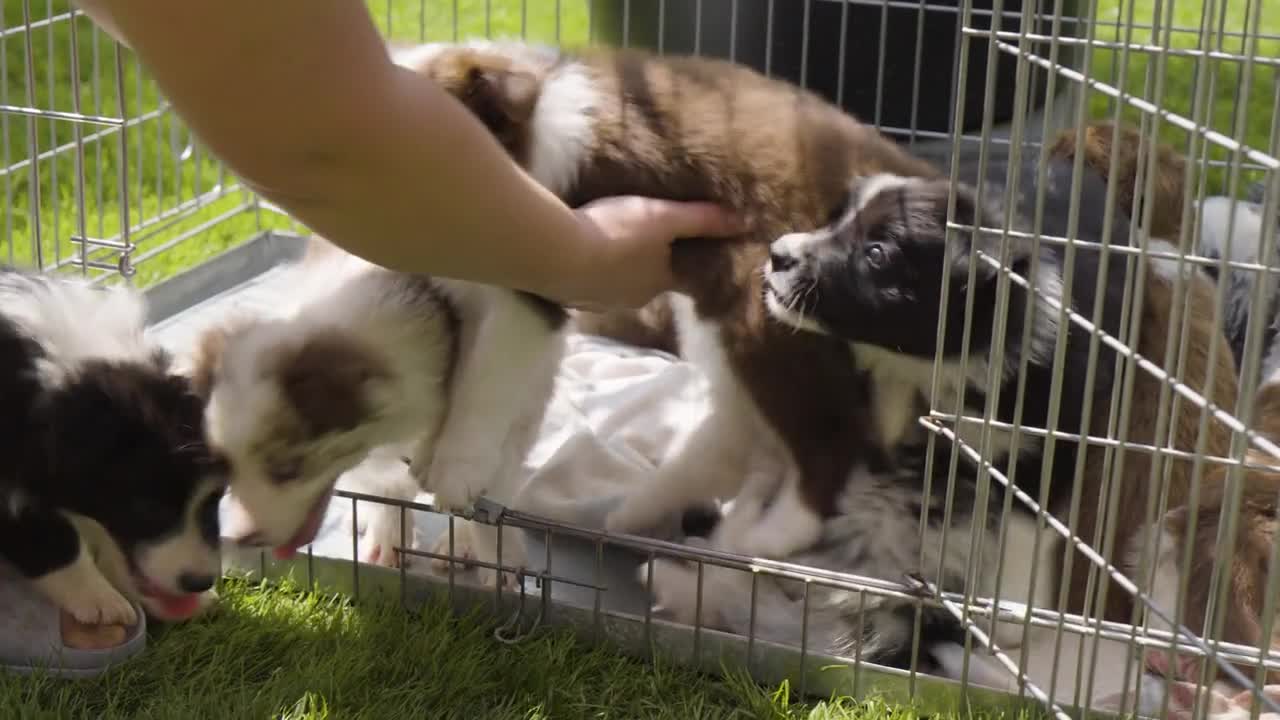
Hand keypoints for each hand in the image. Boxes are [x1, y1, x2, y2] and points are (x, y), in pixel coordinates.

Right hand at [560, 196, 746, 309]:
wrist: (555, 254)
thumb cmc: (617, 234)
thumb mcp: (663, 217)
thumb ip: (702, 219)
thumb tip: (746, 223)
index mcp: (660, 282)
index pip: (684, 276)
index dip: (688, 261)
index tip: (691, 250)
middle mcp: (634, 300)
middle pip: (649, 280)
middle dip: (649, 263)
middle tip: (645, 239)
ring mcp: (600, 302)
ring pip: (617, 283)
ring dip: (617, 267)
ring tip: (611, 243)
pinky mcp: (570, 297)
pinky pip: (587, 283)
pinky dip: (590, 270)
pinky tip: (582, 255)